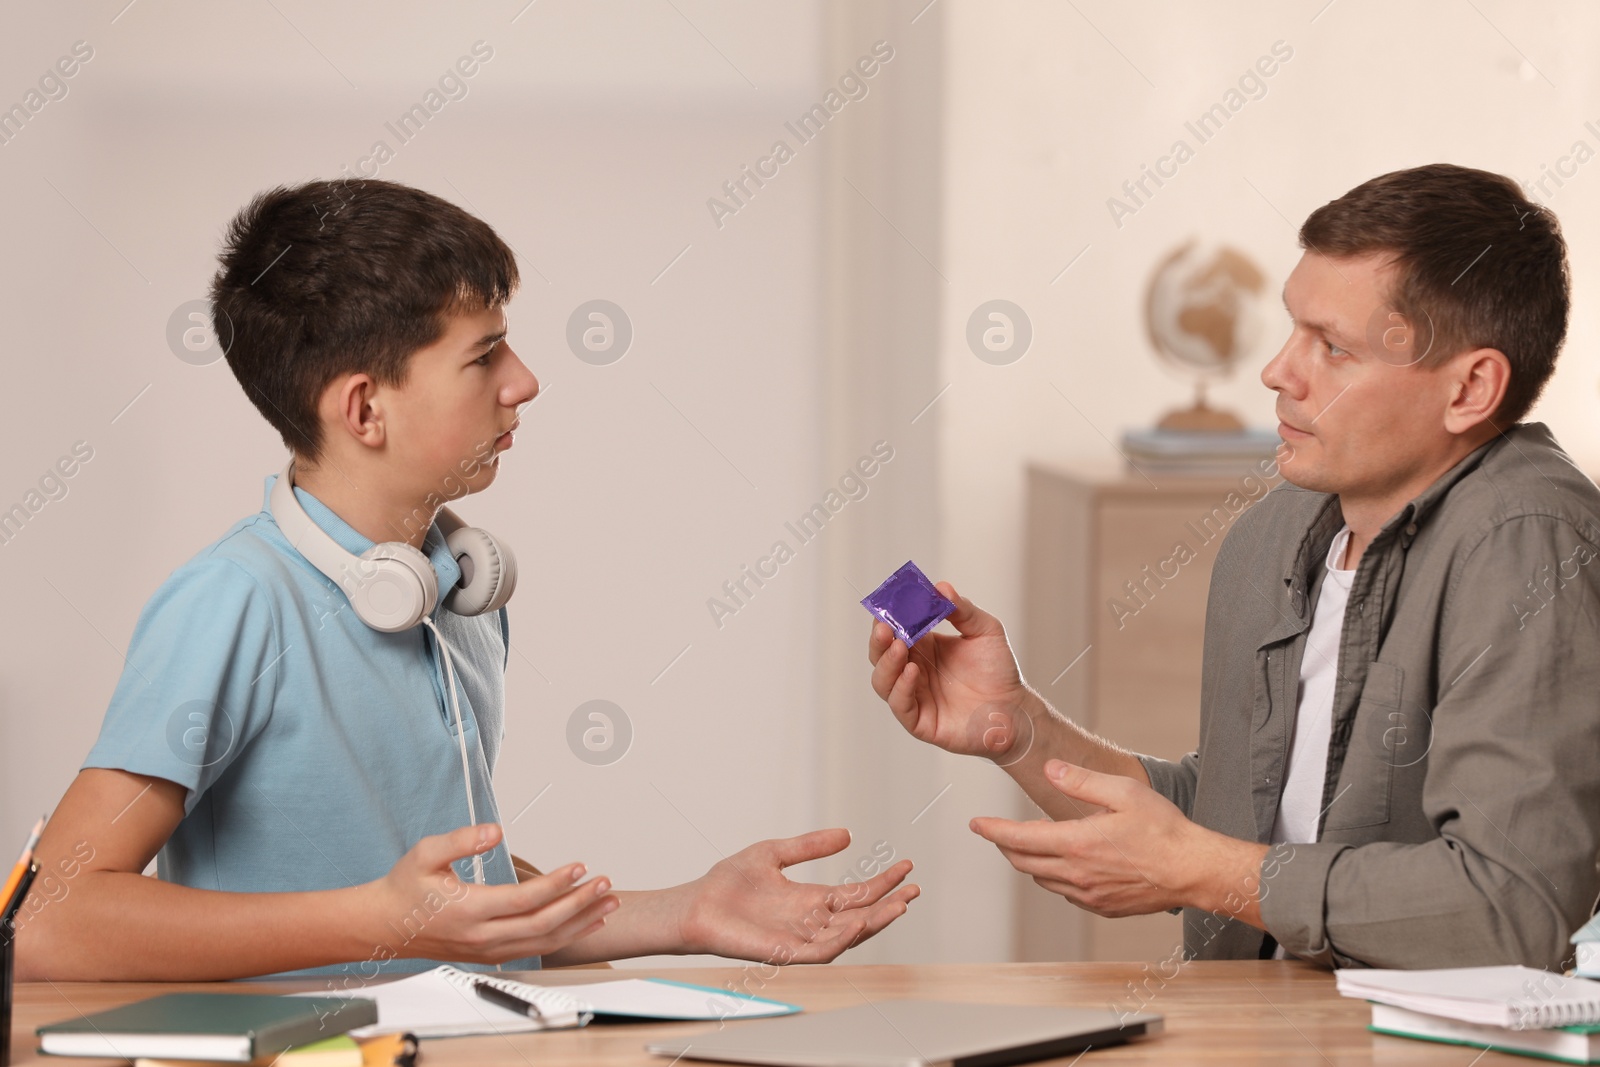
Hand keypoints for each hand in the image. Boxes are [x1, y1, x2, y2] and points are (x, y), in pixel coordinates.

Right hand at [366, 823, 618, 963]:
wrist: (382, 927)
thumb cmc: (404, 888)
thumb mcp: (425, 853)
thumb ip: (461, 840)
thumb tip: (497, 831)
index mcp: (469, 910)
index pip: (524, 900)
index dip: (556, 884)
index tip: (580, 867)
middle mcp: (482, 937)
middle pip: (543, 924)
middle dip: (579, 903)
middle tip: (605, 884)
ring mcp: (488, 950)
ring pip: (544, 941)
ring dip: (580, 922)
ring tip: (608, 903)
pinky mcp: (491, 954)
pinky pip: (536, 948)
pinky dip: (566, 936)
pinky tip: (585, 922)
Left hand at [674, 829, 918, 962]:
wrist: (695, 904)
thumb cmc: (728, 883)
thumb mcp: (775, 852)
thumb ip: (809, 846)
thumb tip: (848, 834)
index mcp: (810, 900)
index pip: (856, 894)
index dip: (882, 882)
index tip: (905, 866)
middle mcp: (811, 921)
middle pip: (860, 916)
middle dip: (889, 905)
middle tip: (914, 889)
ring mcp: (800, 939)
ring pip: (847, 936)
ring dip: (874, 923)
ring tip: (897, 905)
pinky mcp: (784, 952)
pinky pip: (820, 951)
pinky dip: (841, 938)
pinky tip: (857, 921)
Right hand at [867, 581, 1033, 760]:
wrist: (1016, 708)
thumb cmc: (999, 671)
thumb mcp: (985, 630)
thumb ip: (963, 610)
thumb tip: (941, 587)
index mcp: (924, 647)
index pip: (895, 630)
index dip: (887, 618)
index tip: (887, 605)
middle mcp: (913, 670)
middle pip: (881, 654)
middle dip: (879, 640)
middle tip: (884, 627)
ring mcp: (914, 696)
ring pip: (883, 680)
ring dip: (886, 662)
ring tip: (899, 646)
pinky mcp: (919, 720)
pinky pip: (900, 704)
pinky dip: (901, 687)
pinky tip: (912, 671)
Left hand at [969, 761, 1266, 919]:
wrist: (1194, 870)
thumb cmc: (1164, 828)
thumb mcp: (1122, 792)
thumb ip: (1080, 780)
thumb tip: (1049, 769)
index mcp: (1077, 844)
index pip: (1019, 838)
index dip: (993, 830)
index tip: (976, 824)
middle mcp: (1077, 874)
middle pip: (1023, 862)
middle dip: (1005, 846)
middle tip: (997, 832)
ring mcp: (1089, 895)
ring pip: (1043, 879)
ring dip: (1029, 862)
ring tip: (1029, 844)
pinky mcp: (1103, 906)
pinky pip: (1065, 893)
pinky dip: (1054, 877)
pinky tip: (1064, 864)